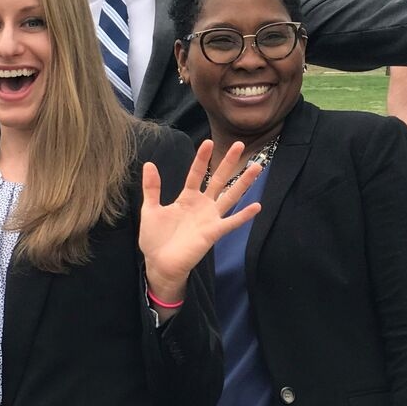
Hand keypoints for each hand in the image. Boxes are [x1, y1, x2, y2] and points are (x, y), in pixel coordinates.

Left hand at [139, 140, 262, 302]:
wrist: (159, 263)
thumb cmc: (155, 239)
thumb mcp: (150, 209)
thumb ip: (152, 188)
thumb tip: (149, 164)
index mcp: (187, 198)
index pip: (197, 174)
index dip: (202, 159)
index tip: (208, 141)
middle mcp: (202, 205)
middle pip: (219, 179)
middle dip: (229, 162)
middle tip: (240, 144)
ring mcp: (210, 218)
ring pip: (230, 196)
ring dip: (244, 182)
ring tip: (256, 167)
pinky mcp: (213, 233)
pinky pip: (231, 222)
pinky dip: (244, 215)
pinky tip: (257, 206)